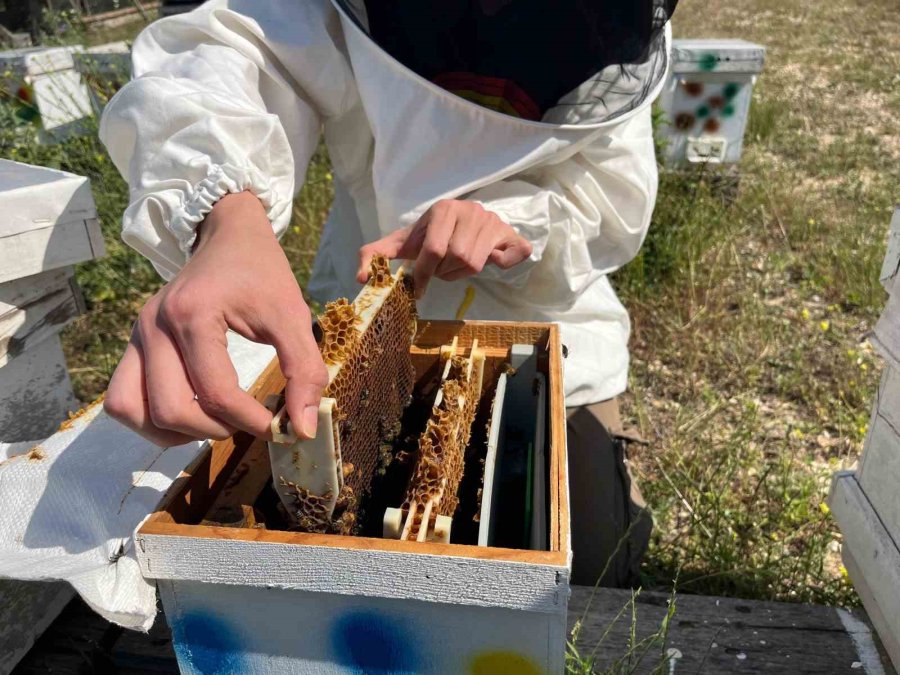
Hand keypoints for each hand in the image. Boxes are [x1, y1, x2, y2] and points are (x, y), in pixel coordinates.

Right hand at [104, 191, 327, 446]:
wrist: (228, 235)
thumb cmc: (261, 272)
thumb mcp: (293, 314)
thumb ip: (304, 370)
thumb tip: (303, 428)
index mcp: (192, 315)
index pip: (216, 393)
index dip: (252, 421)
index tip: (280, 425)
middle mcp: (154, 327)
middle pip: (170, 410)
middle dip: (216, 428)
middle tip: (248, 419)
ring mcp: (138, 335)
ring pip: (132, 410)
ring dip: (175, 430)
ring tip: (216, 419)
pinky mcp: (133, 343)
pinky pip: (124, 399)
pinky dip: (153, 418)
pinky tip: (192, 411)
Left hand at [357, 199, 531, 297]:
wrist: (464, 221)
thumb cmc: (430, 235)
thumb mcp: (404, 241)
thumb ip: (376, 254)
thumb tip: (361, 278)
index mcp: (444, 208)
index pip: (434, 250)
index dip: (425, 273)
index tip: (420, 286)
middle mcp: (471, 210)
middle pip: (457, 258)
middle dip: (445, 272)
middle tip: (442, 269)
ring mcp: (494, 221)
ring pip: (477, 263)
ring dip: (463, 273)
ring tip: (457, 265)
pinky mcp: (511, 234)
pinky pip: (512, 256)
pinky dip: (501, 264)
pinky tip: (490, 259)